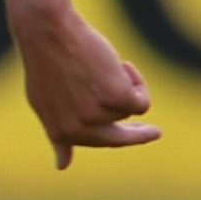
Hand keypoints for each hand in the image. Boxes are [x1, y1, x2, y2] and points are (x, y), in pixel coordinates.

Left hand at [11, 0, 161, 168]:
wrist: (48, 33)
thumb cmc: (46, 62)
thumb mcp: (44, 103)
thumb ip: (58, 134)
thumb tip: (61, 166)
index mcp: (60, 132)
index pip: (96, 142)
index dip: (117, 140)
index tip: (132, 144)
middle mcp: (78, 130)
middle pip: (119, 138)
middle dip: (139, 136)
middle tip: (156, 132)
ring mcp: (98, 116)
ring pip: (127, 110)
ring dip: (122, 86)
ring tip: (101, 65)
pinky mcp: (117, 99)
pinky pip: (141, 101)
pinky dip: (137, 83)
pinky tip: (122, 65)